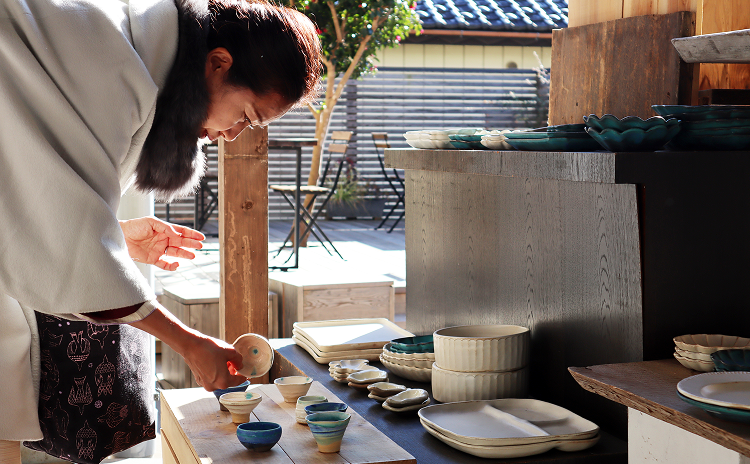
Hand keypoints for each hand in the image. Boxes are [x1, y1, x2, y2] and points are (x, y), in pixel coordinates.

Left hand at [119, 216, 204, 270]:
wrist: (121, 236)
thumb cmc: (134, 226)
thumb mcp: (151, 222)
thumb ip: (165, 227)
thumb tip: (177, 234)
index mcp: (164, 230)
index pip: (181, 232)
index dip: (191, 234)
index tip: (201, 237)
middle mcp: (163, 240)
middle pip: (181, 243)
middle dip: (191, 244)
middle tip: (200, 246)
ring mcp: (159, 250)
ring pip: (175, 253)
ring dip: (184, 254)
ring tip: (192, 256)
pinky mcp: (153, 259)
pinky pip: (164, 264)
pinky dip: (171, 265)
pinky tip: (177, 264)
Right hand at [130, 304, 246, 391]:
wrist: (191, 346)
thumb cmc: (208, 348)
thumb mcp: (230, 351)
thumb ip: (239, 360)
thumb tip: (240, 365)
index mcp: (223, 382)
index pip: (239, 380)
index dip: (244, 374)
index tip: (246, 370)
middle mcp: (213, 386)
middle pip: (229, 381)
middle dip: (233, 372)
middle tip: (235, 363)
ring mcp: (205, 384)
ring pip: (220, 379)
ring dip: (224, 372)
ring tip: (225, 360)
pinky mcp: (199, 380)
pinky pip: (212, 378)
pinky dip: (216, 372)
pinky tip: (216, 362)